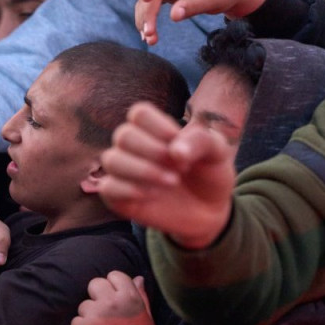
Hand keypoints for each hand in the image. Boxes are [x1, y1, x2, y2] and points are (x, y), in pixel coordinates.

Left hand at [70, 271, 156, 324]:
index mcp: (129, 296)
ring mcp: (96, 313)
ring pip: (84, 305)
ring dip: (89, 315)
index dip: (113, 285)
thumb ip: (140, 295)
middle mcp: (112, 301)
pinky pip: (75, 321)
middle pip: (95, 284)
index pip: (114, 275)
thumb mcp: (146, 316)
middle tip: (104, 311)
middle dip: (97, 296)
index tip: (115, 296)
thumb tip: (138, 278)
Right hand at [99, 102, 234, 248]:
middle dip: (154, 151)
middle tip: (181, 167)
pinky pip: (107, 187)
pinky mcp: (117, 197)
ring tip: (172, 182)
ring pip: (111, 160)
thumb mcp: (217, 152)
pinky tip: (153, 195)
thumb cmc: (208, 174)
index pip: (139, 114)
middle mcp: (132, 147)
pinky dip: (129, 190)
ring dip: (143, 171)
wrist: (209, 211)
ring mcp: (122, 172)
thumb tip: (174, 151)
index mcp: (152, 129)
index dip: (159, 127)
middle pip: (123, 135)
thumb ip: (201, 140)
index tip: (179, 144)